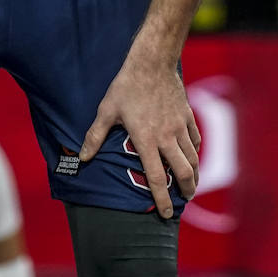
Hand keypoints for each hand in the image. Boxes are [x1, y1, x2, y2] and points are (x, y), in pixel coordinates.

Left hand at [78, 59, 200, 218]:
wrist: (152, 62)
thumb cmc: (126, 87)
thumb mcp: (106, 110)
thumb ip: (95, 136)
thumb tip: (82, 158)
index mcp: (146, 140)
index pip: (157, 178)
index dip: (162, 199)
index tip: (165, 214)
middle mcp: (166, 137)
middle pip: (183, 171)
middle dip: (186, 190)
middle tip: (185, 201)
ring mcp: (179, 126)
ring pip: (193, 157)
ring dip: (194, 174)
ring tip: (192, 185)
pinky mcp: (186, 115)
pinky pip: (195, 139)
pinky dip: (195, 152)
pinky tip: (193, 156)